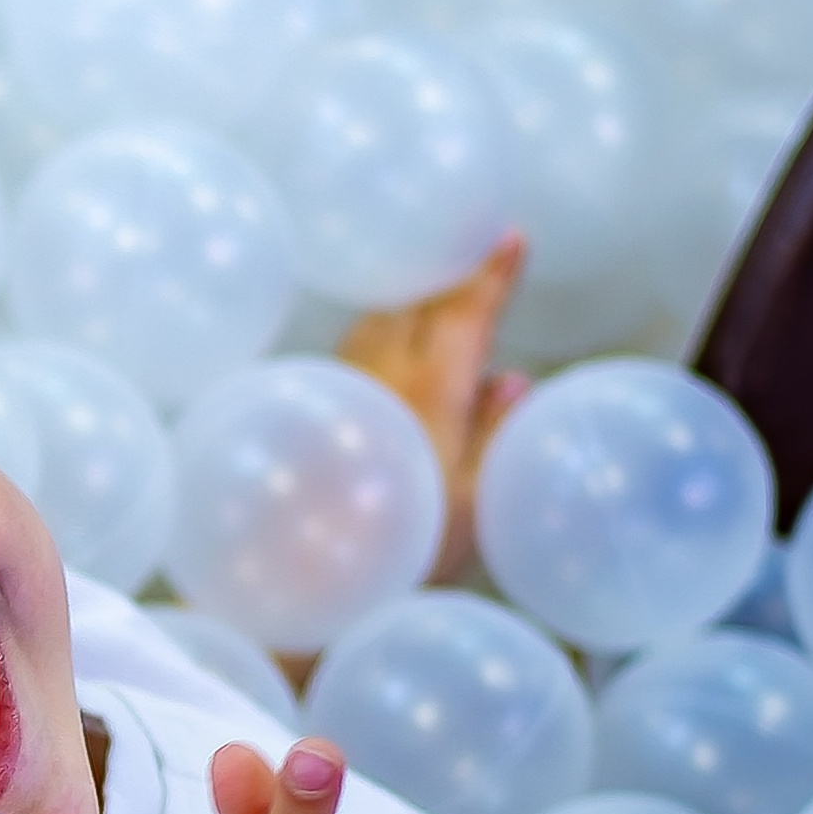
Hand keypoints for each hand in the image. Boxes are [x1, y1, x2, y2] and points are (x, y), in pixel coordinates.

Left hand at [337, 233, 529, 583]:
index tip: (509, 238)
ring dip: (406, 310)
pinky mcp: (306, 406)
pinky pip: (350, 358)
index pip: (466, 313)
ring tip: (431, 306)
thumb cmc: (400, 551)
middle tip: (473, 260)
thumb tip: (510, 381)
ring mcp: (337, 387)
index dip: (491, 274)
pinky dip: (376, 344)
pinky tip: (380, 362)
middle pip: (415, 306)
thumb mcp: (473, 502)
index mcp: (431, 390)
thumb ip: (496, 434)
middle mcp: (378, 374)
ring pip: (375, 326)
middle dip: (447, 280)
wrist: (302, 575)